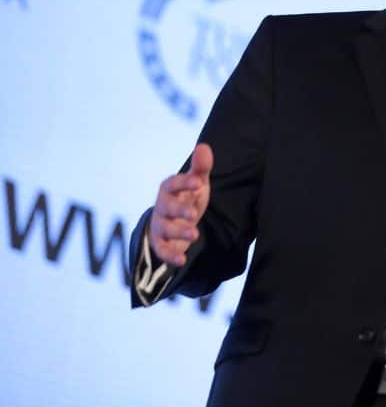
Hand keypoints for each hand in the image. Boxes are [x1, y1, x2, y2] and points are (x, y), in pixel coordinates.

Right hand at [147, 143, 213, 266]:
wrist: (177, 221)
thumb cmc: (188, 197)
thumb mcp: (196, 182)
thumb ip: (200, 168)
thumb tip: (204, 146)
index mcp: (169, 189)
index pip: (173, 184)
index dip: (184, 183)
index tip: (199, 182)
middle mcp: (161, 206)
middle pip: (166, 207)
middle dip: (179, 210)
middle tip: (193, 213)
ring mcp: (160, 225)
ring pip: (165, 229)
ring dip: (178, 232)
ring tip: (195, 234)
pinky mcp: (161, 243)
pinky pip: (162, 250)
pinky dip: (170, 256)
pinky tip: (181, 260)